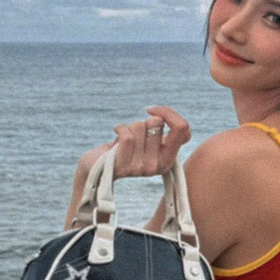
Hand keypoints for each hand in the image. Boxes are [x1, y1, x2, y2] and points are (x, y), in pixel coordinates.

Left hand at [74, 106, 190, 184]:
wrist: (96, 168)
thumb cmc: (121, 148)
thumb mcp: (145, 139)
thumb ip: (160, 129)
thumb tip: (161, 116)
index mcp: (168, 159)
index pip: (183, 129)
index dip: (169, 113)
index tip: (153, 111)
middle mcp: (159, 166)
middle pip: (156, 122)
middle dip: (142, 122)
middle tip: (133, 138)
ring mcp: (142, 168)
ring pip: (140, 126)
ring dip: (128, 127)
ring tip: (123, 142)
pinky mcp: (125, 166)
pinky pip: (127, 135)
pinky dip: (119, 128)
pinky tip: (116, 134)